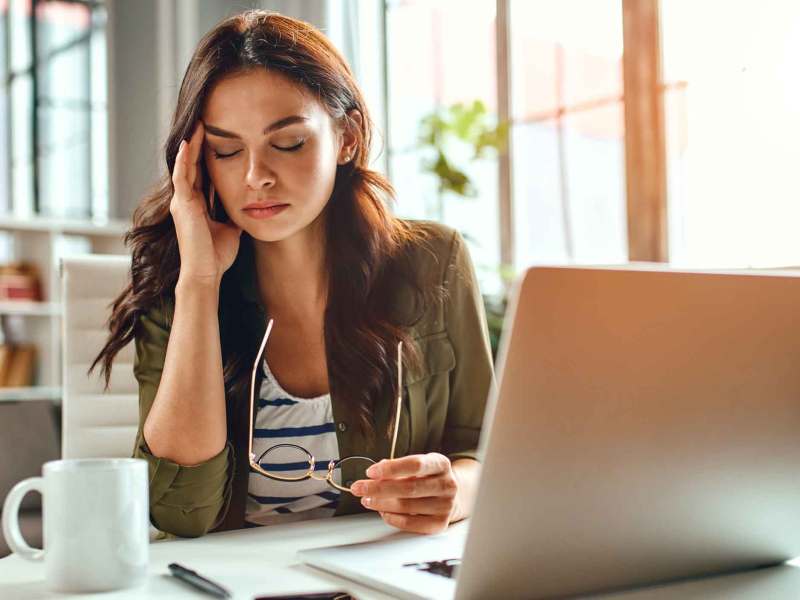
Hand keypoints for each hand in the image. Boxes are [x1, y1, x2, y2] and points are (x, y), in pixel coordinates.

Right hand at [170, 121, 241, 286]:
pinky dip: (183, 160)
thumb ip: (233, 216)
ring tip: (198, 125)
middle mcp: (186, 200)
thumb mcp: (230, 229)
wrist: (206, 273)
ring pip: (184, 166)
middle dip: (197, 144)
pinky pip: (181, 177)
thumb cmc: (216, 256)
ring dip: (190, 145)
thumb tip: (248, 207)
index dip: (206, 155)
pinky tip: (187, 144)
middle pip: (191, 165)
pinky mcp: (183, 205)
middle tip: (204, 121)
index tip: (216, 137)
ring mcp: (182, 202)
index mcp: (197, 204)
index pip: (201, 173)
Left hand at [350, 453, 458, 533]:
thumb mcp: (418, 465)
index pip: (415, 465)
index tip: (371, 472)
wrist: (453, 495)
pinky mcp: (440, 524)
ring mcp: (446, 506)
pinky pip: (411, 524)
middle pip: (409, 487)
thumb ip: (398, 468)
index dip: (391, 469)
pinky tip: (382, 512)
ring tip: (367, 500)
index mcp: (441, 464)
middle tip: (360, 488)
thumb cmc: (429, 478)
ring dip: (381, 504)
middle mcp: (447, 485)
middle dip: (379, 488)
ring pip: (407, 506)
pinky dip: (392, 518)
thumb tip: (375, 475)